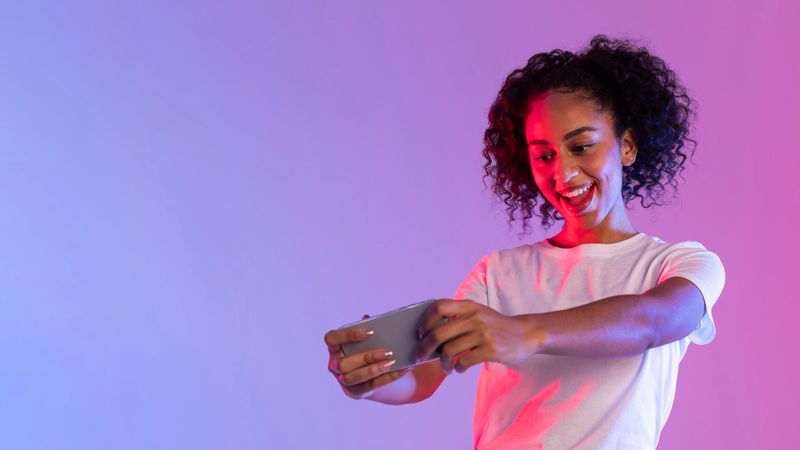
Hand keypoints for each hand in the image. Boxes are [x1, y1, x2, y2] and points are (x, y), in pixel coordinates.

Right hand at [324, 314, 413, 398]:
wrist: (367, 373)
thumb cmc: (363, 349)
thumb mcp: (363, 339)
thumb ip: (365, 328)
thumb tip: (369, 318)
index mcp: (334, 347)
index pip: (331, 339)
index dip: (347, 335)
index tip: (369, 332)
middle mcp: (334, 365)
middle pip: (343, 363)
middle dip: (365, 357)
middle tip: (385, 352)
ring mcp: (343, 380)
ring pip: (354, 378)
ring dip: (374, 370)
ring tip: (391, 362)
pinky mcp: (356, 391)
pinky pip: (371, 386)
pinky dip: (388, 378)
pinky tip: (402, 369)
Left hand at [416, 299, 542, 373]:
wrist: (525, 334)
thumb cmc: (496, 325)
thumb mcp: (477, 313)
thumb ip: (457, 317)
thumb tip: (428, 334)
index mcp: (468, 306)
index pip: (438, 307)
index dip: (425, 321)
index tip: (421, 334)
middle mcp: (474, 317)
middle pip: (438, 333)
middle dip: (425, 348)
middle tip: (421, 356)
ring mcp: (482, 333)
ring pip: (449, 350)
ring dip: (443, 363)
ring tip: (445, 367)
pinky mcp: (490, 349)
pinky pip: (464, 362)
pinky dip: (458, 368)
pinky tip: (460, 369)